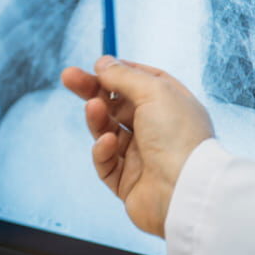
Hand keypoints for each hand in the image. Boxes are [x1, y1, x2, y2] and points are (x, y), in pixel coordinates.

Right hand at [62, 57, 213, 237]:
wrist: (185, 191)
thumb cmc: (180, 138)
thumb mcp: (153, 91)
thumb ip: (125, 76)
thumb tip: (103, 63)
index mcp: (172, 105)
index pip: (142, 82)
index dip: (119, 72)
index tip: (97, 65)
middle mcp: (159, 129)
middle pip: (118, 105)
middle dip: (94, 90)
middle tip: (68, 77)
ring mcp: (144, 156)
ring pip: (108, 131)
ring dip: (97, 118)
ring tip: (93, 108)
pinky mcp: (129, 182)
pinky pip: (106, 162)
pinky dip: (103, 150)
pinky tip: (108, 143)